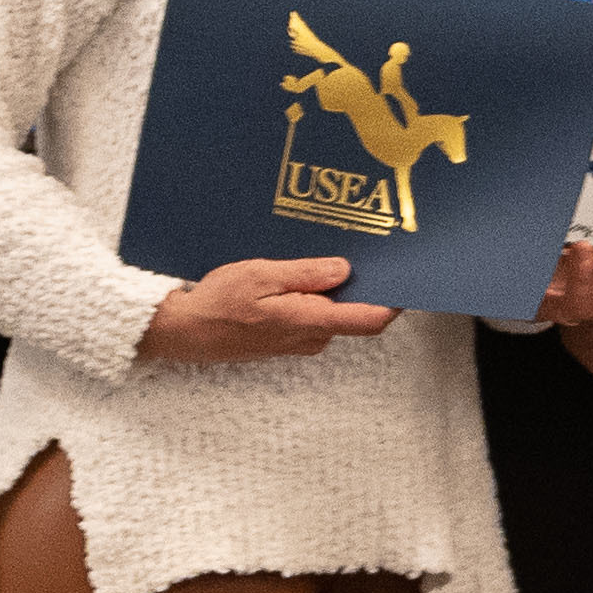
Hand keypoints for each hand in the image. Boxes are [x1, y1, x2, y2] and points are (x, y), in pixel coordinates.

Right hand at [138, 254, 399, 361]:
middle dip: (358, 284)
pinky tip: (294, 275)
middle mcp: (312, 338)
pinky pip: (312, 315)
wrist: (186, 332)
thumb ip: (306, 274)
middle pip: (353, 311)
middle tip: (358, 251)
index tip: (406, 279)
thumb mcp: (262, 276)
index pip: (370, 319)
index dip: (394, 301)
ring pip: (331, 311)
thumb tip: (344, 270)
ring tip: (316, 256)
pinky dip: (311, 296)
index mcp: (311, 322)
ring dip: (329, 288)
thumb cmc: (219, 303)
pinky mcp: (288, 339)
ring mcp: (300, 341)